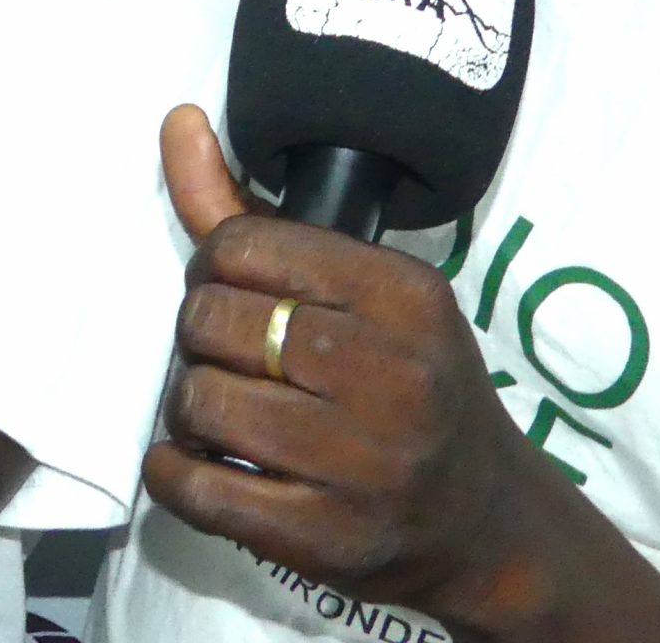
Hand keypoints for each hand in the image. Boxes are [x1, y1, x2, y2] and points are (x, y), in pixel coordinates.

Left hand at [142, 106, 571, 632]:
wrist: (487, 525)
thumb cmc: (407, 385)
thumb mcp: (360, 292)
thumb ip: (251, 214)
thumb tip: (177, 120)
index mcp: (405, 296)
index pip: (243, 245)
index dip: (214, 267)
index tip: (232, 294)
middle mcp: (394, 376)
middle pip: (212, 318)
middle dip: (199, 336)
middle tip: (229, 358)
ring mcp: (364, 465)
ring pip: (200, 399)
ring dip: (188, 407)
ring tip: (223, 413)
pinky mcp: (327, 540)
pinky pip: (196, 487)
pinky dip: (172, 471)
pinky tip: (196, 463)